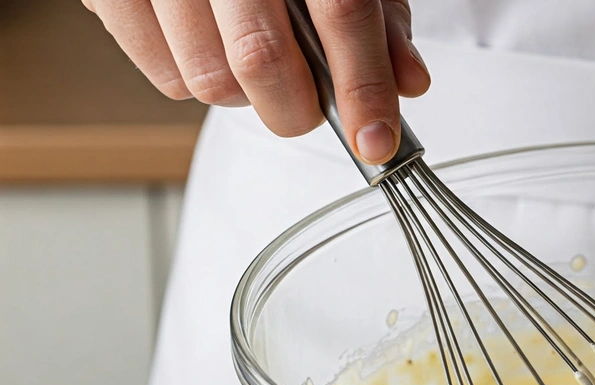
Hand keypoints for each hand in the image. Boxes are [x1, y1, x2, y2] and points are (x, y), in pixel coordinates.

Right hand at [83, 0, 430, 162]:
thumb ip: (376, 17)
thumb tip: (407, 80)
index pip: (341, 12)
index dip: (363, 87)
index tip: (376, 140)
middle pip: (262, 60)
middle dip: (297, 108)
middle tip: (310, 103)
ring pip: (209, 81)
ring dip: (244, 95)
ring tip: (254, 59)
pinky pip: (165, 76)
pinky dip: (197, 81)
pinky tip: (210, 46)